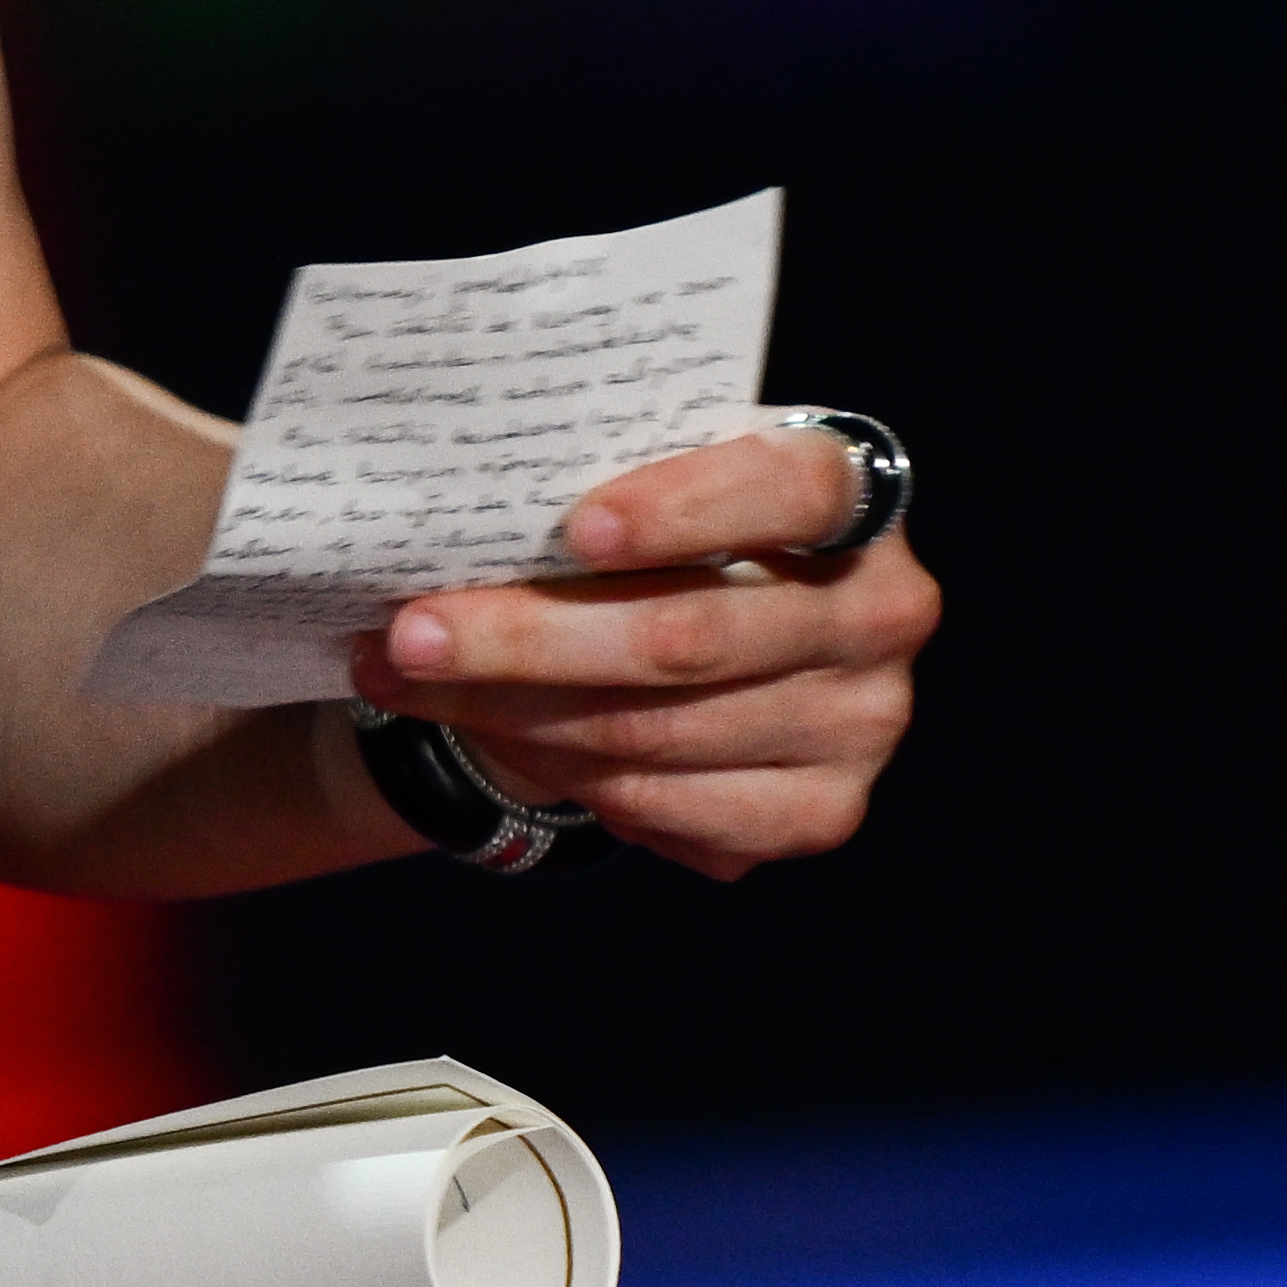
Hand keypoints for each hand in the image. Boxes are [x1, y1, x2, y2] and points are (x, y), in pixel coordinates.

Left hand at [354, 426, 931, 883]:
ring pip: (652, 733)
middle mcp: (881, 609)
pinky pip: (668, 806)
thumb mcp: (647, 478)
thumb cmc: (664, 524)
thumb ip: (592, 485)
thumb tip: (442, 521)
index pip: (786, 492)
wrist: (715, 621)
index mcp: (851, 489)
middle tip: (408, 634)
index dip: (682, 511)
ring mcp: (863, 719)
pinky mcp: (824, 808)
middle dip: (524, 640)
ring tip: (405, 681)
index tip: (577, 530)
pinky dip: (564, 775)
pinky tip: (495, 735)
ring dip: (509, 713)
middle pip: (685, 638)